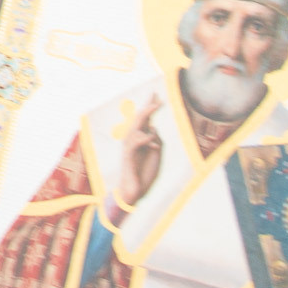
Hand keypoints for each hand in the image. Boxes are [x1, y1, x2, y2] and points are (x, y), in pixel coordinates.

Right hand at [116, 95, 162, 209]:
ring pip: (136, 127)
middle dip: (148, 107)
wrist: (136, 191)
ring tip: (155, 109)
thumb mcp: (157, 154)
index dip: (150, 107)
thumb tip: (153, 128)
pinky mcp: (129, 156)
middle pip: (140, 120)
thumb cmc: (145, 173)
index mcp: (141, 139)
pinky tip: (152, 139)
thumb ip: (156, 140)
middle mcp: (133, 140)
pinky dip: (145, 139)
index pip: (145, 120)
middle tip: (158, 98)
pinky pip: (135, 142)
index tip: (156, 95)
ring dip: (146, 117)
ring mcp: (130, 147)